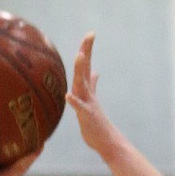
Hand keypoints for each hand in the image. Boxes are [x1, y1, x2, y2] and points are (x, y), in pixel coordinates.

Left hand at [66, 35, 121, 159]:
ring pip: (82, 85)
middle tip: (88, 37)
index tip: (90, 34)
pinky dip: (74, 101)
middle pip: (84, 70)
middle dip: (86, 53)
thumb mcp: (92, 100)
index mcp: (88, 90)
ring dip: (80, 71)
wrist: (106, 142)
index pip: (86, 66)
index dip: (88, 50)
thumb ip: (92, 85)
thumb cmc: (97, 123)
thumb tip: (95, 72)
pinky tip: (68, 95)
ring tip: (79, 56)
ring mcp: (89, 104)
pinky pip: (80, 108)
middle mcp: (88, 94)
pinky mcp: (88, 117)